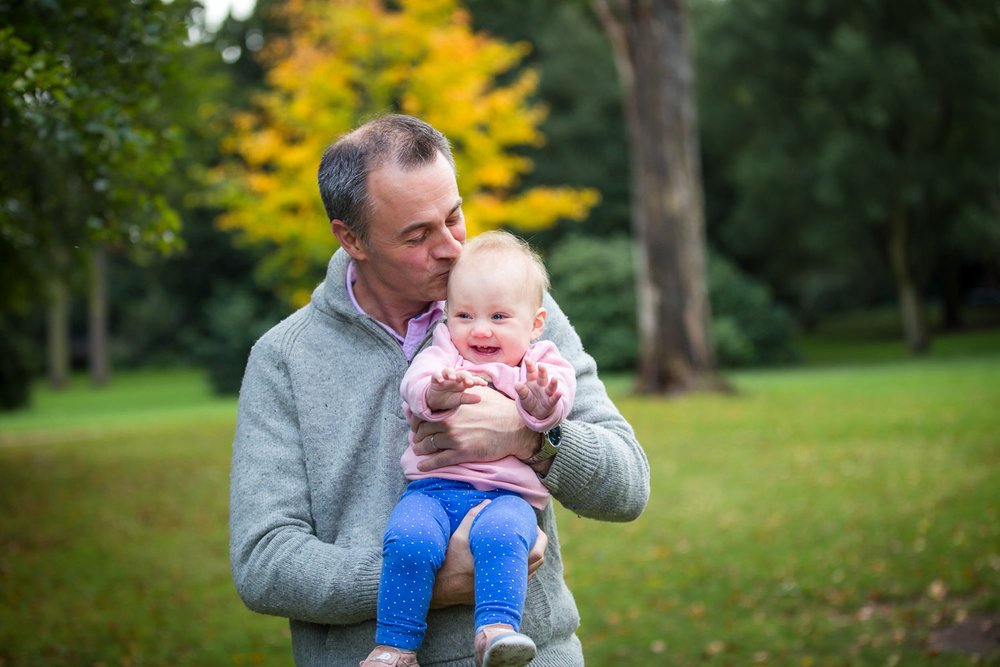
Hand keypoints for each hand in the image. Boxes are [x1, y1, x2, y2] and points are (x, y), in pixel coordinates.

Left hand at [409, 386, 537, 471]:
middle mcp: (449, 421)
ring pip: (428, 445)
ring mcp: (454, 438)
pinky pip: (438, 460)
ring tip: (418, 450)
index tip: (416, 424)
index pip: (425, 413)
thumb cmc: (499, 408)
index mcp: (451, 406)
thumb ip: (463, 388)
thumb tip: (456, 381)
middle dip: (417, 435)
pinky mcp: (461, 453)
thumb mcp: (479, 391)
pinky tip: (422, 466)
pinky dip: (427, 464)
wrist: (514, 428)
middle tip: (416, 439)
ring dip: (420, 448)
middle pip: (423, 430)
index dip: (418, 420)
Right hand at [426, 368, 487, 411]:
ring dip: (451, 373)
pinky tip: (441, 381)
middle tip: (470, 382)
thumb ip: (468, 399)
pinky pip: (436, 374)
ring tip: (453, 378)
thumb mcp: (459, 400)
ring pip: (448, 370)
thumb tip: (480, 398)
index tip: (484, 384)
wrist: (436, 401)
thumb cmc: (450, 398)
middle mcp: (455, 378)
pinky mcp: (435, 379)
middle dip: (466, 376)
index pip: (472, 379)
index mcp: (463, 383)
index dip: (478, 380)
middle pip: (461, 373)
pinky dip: (438, 376)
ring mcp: (445, 378)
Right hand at [430, 500, 547, 608]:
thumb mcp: (458, 537)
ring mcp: (502, 589)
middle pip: (537, 563)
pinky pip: (519, 581)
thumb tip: (487, 503)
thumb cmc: (449, 562)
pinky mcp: (497, 593)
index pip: (534, 554)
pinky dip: (523, 568)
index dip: (540, 539)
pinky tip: (514, 556)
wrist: (439, 590)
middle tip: (535, 532)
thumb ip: (473, 518)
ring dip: (532, 557)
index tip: (535, 527)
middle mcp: (506, 579)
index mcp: (501, 564)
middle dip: (540, 546)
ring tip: (527, 542)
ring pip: (530, 573)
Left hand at [515, 358, 562, 420]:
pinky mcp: (551, 403)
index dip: (529, 366)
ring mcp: (547, 393)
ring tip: (555, 378)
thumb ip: (521, 390)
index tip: (526, 359)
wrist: (536, 412)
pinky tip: (560, 393)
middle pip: (542, 377)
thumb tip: (516, 385)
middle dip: (542, 372)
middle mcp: (541, 385)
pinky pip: (554, 399)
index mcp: (533, 381)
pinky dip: (557, 396)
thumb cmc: (529, 400)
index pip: (531, 372)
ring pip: (551, 387)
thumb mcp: (523, 396)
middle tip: (541, 365)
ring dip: (553, 383)